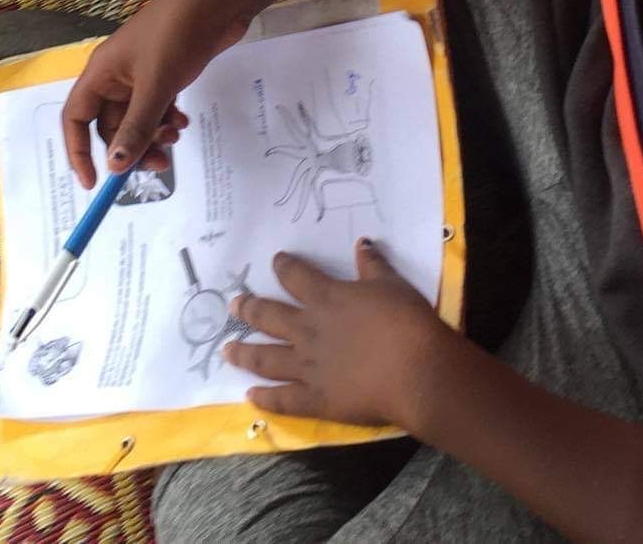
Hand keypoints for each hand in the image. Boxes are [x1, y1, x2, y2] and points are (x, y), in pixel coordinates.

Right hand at [59, 0, 253, 186]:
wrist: (218, 1)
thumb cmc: (177, 35)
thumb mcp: (156, 85)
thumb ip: (136, 127)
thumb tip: (115, 167)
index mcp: (101, 73)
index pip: (75, 118)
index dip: (78, 151)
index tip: (92, 182)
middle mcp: (116, 75)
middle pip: (110, 125)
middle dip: (130, 147)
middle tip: (159, 164)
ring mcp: (141, 74)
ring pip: (137, 119)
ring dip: (153, 134)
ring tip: (176, 135)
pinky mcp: (165, 73)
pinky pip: (156, 107)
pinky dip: (167, 119)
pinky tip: (183, 120)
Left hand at [224, 243, 458, 428]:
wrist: (416, 372)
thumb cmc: (407, 323)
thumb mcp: (392, 285)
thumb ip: (373, 265)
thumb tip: (361, 243)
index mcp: (327, 299)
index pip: (297, 277)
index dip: (284, 267)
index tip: (275, 261)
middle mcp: (309, 331)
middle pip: (269, 316)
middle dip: (249, 309)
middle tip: (232, 305)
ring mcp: (308, 367)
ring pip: (266, 358)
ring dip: (244, 352)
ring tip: (226, 349)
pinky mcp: (316, 399)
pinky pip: (283, 399)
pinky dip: (264, 398)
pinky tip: (249, 396)